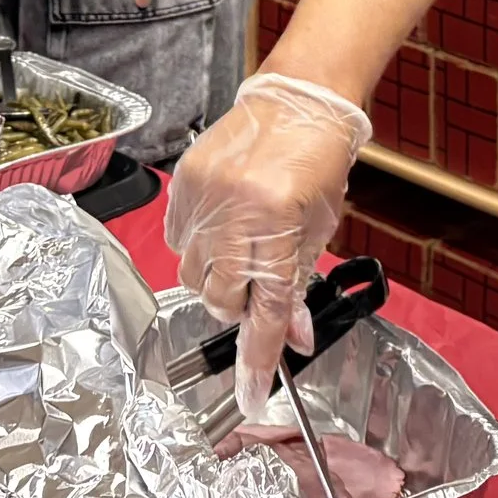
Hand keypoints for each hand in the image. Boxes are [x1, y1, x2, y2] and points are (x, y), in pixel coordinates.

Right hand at [166, 73, 371, 420]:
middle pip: (222, 299)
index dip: (259, 360)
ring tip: (242, 251)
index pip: (266, 311)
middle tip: (260, 285)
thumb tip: (290, 336)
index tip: (252, 397)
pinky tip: (221, 229)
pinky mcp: (182, 183)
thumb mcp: (320, 227)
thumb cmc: (318, 159)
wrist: (296, 101)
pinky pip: (177, 240)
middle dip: (241, 307)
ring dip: (218, 279)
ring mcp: (203, 197)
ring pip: (193, 275)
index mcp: (279, 225)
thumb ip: (300, 283)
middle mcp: (235, 213)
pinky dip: (197, 246)